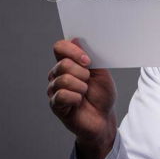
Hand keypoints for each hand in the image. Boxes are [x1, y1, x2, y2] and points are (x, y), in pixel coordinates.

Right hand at [47, 37, 116, 158]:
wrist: (104, 118)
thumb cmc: (101, 95)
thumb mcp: (101, 73)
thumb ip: (90, 57)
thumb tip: (76, 40)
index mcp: (68, 63)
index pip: (60, 47)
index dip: (73, 51)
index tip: (87, 61)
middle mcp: (58, 74)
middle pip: (63, 64)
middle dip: (82, 73)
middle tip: (89, 81)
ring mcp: (55, 89)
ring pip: (63, 79)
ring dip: (81, 87)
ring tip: (85, 93)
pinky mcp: (55, 104)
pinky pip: (62, 95)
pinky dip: (76, 98)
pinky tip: (79, 102)